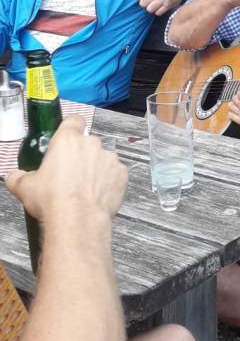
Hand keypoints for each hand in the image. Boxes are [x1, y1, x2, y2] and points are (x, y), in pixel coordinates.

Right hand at [5, 117, 127, 221]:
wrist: (78, 219)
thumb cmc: (51, 199)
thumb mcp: (24, 187)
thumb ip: (19, 177)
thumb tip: (16, 177)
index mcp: (67, 140)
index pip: (74, 121)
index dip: (71, 128)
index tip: (68, 139)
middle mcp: (91, 144)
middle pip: (88, 143)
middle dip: (81, 155)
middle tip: (71, 175)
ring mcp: (110, 158)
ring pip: (103, 159)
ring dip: (96, 169)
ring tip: (85, 188)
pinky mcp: (122, 174)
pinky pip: (115, 174)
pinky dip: (109, 182)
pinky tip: (98, 195)